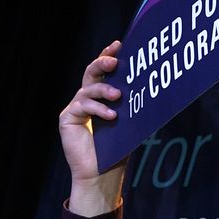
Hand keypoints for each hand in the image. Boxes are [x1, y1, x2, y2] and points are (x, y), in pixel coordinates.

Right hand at [59, 41, 125, 215]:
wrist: (100, 173)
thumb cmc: (116, 150)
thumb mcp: (128, 122)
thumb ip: (131, 103)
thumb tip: (151, 82)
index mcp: (100, 98)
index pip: (103, 72)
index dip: (108, 56)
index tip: (119, 45)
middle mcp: (86, 100)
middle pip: (91, 73)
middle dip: (102, 63)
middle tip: (115, 61)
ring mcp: (75, 108)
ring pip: (88, 89)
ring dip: (104, 90)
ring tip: (119, 97)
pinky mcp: (67, 118)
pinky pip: (82, 106)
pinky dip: (98, 109)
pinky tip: (111, 116)